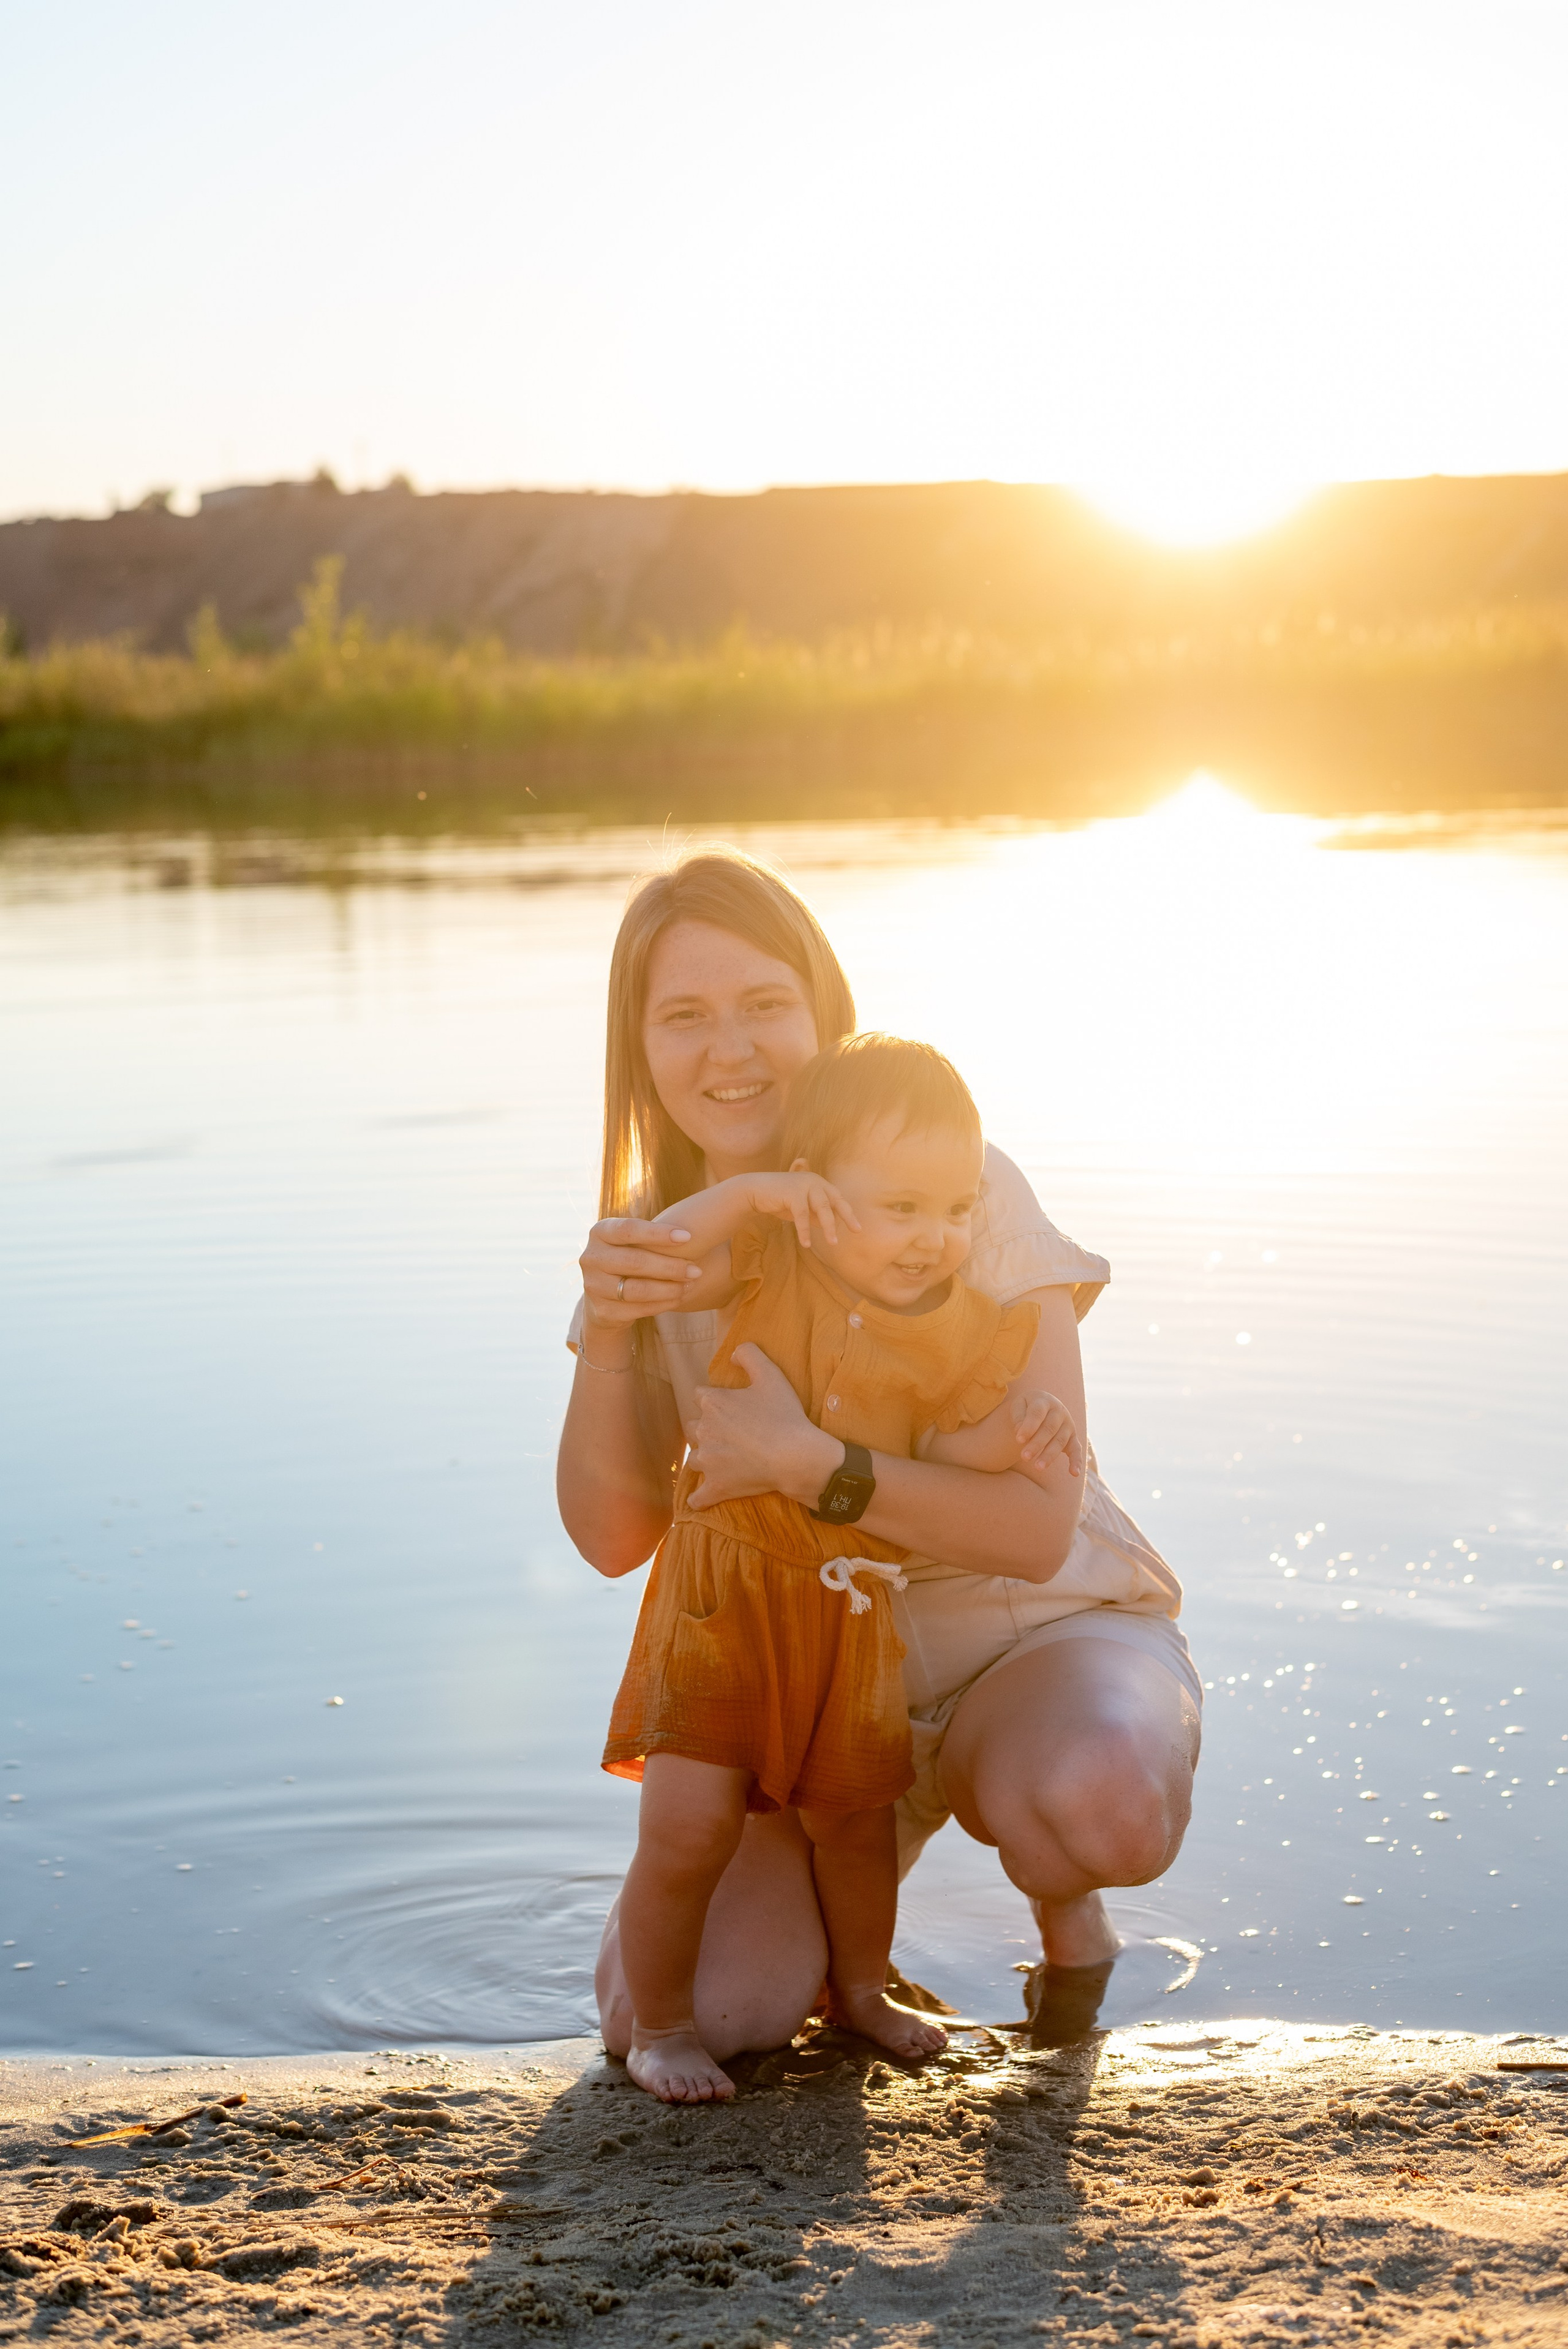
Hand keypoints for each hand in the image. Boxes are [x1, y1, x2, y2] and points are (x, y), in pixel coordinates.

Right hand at [579, 1216, 703, 1335]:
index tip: (688, 1237)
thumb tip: (689, 1235)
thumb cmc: (630, 1258)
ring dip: (669, 1288)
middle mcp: (591, 1258)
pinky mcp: (602, 1311)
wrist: (605, 1297)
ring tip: (690, 1284)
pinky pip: (638, 1309)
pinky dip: (662, 1303)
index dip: (658, 1234)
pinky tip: (679, 1297)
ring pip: (637, 1289)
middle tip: (696, 1270)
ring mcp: (593, 1286)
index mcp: (599, 1232)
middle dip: (670, 1266)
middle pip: (635, 1261)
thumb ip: (652, 1236)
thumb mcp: (633, 1242)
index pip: (628, 1229)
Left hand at [685, 1342, 842, 1509]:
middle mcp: (703, 1430)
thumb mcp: (771, 1374)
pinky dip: (700, 1499)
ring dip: (705, 1459)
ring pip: (695, 1459)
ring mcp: (707, 1461)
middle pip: (694, 1427)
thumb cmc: (784, 1415)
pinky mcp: (716, 1487)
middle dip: (707, 1429)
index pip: (700, 1396)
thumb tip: (732, 1354)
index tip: (730, 1407)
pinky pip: (699, 1497)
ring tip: (723, 1460)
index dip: (715, 1400)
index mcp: (712, 1403)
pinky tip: (702, 1499)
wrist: (795, 1455)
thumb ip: (749, 1355)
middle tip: (730, 1433)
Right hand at [745, 1169, 859, 1251]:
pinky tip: (806, 1244)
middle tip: (857, 1231)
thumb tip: (829, 1226)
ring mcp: (804, 1184)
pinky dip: (804, 1230)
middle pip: (834, 1201)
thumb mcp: (801, 1209)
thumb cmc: (779, 1200)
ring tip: (833, 1243)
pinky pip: (802, 1214)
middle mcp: (814, 1181)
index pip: (837, 1199)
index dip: (847, 1213)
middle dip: (846, 1217)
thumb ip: (815, 1215)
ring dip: (828, 1227)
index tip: (857, 1229)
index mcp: (819, 1183)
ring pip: (822, 1208)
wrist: (754, 1192)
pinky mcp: (792, 1192)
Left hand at [1011, 1389, 1083, 1477]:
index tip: (1018, 1440)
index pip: (1037, 1413)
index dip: (1029, 1426)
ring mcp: (1068, 1425)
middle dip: (1037, 1444)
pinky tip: (1074, 1473)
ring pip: (1060, 1441)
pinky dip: (1076, 1461)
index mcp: (1044, 1401)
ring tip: (1037, 1468)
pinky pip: (1077, 1450)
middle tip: (1024, 1457)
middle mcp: (1059, 1411)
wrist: (1044, 1403)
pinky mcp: (1073, 1437)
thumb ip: (1018, 1417)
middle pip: (1049, 1429)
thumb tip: (1020, 1432)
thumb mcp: (1019, 1405)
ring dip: (1049, 1455)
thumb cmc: (1027, 1407)